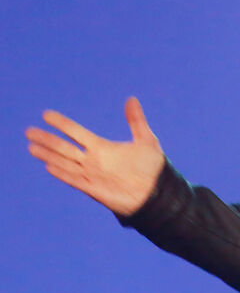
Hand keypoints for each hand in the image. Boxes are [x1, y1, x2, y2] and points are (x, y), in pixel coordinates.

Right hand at [26, 97, 165, 216]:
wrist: (157, 193)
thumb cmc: (152, 168)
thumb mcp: (146, 140)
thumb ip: (136, 121)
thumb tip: (132, 99)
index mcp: (102, 147)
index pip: (76, 132)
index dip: (62, 124)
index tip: (46, 115)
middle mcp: (93, 160)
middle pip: (64, 147)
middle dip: (47, 139)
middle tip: (29, 131)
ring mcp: (92, 174)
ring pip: (65, 162)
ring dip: (48, 155)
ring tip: (31, 147)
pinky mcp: (95, 189)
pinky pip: (75, 180)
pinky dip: (63, 173)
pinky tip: (49, 166)